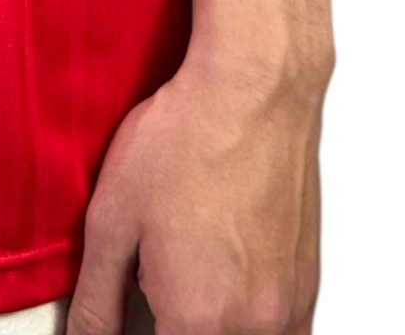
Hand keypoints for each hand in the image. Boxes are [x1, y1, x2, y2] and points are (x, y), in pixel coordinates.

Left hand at [69, 59, 323, 333]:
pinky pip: (276, 331)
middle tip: (149, 280)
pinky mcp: (308, 288)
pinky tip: (216, 271)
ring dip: (206, 323)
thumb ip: (96, 298)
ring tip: (183, 268)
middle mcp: (253, 327)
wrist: (252, 93)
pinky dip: (242, 317)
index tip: (128, 306)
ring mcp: (288, 311)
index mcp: (198, 320)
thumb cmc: (185, 140)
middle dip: (169, 323)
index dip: (132, 331)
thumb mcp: (111, 219)